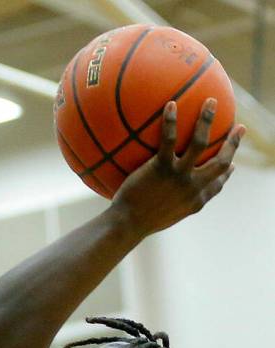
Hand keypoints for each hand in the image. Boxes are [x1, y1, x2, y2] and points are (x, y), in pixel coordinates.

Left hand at [111, 99, 243, 236]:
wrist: (126, 226)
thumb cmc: (138, 223)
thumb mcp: (161, 218)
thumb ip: (172, 205)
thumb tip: (168, 198)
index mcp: (195, 201)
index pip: (217, 185)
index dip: (227, 173)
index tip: (232, 164)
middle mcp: (192, 187)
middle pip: (221, 162)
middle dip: (233, 144)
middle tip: (239, 128)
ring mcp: (178, 176)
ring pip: (200, 143)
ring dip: (207, 120)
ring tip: (210, 101)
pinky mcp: (161, 168)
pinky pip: (169, 139)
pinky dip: (171, 120)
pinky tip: (171, 104)